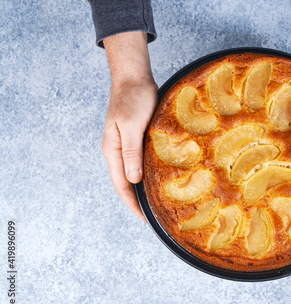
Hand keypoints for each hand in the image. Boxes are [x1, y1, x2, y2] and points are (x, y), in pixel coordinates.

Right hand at [101, 32, 155, 221]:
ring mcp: (126, 144)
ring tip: (158, 202)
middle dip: (138, 201)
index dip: (133, 204)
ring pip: (134, 173)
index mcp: (112, 150)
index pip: (121, 185)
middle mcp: (117, 151)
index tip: (146, 220)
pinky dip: (148, 173)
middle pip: (126, 182)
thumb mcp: (131, 126)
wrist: (134, 76)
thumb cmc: (133, 98)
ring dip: (144, 189)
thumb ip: (131, 153)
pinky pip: (141, 162)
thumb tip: (133, 180)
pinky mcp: (136, 138)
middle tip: (156, 216)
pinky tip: (159, 178)